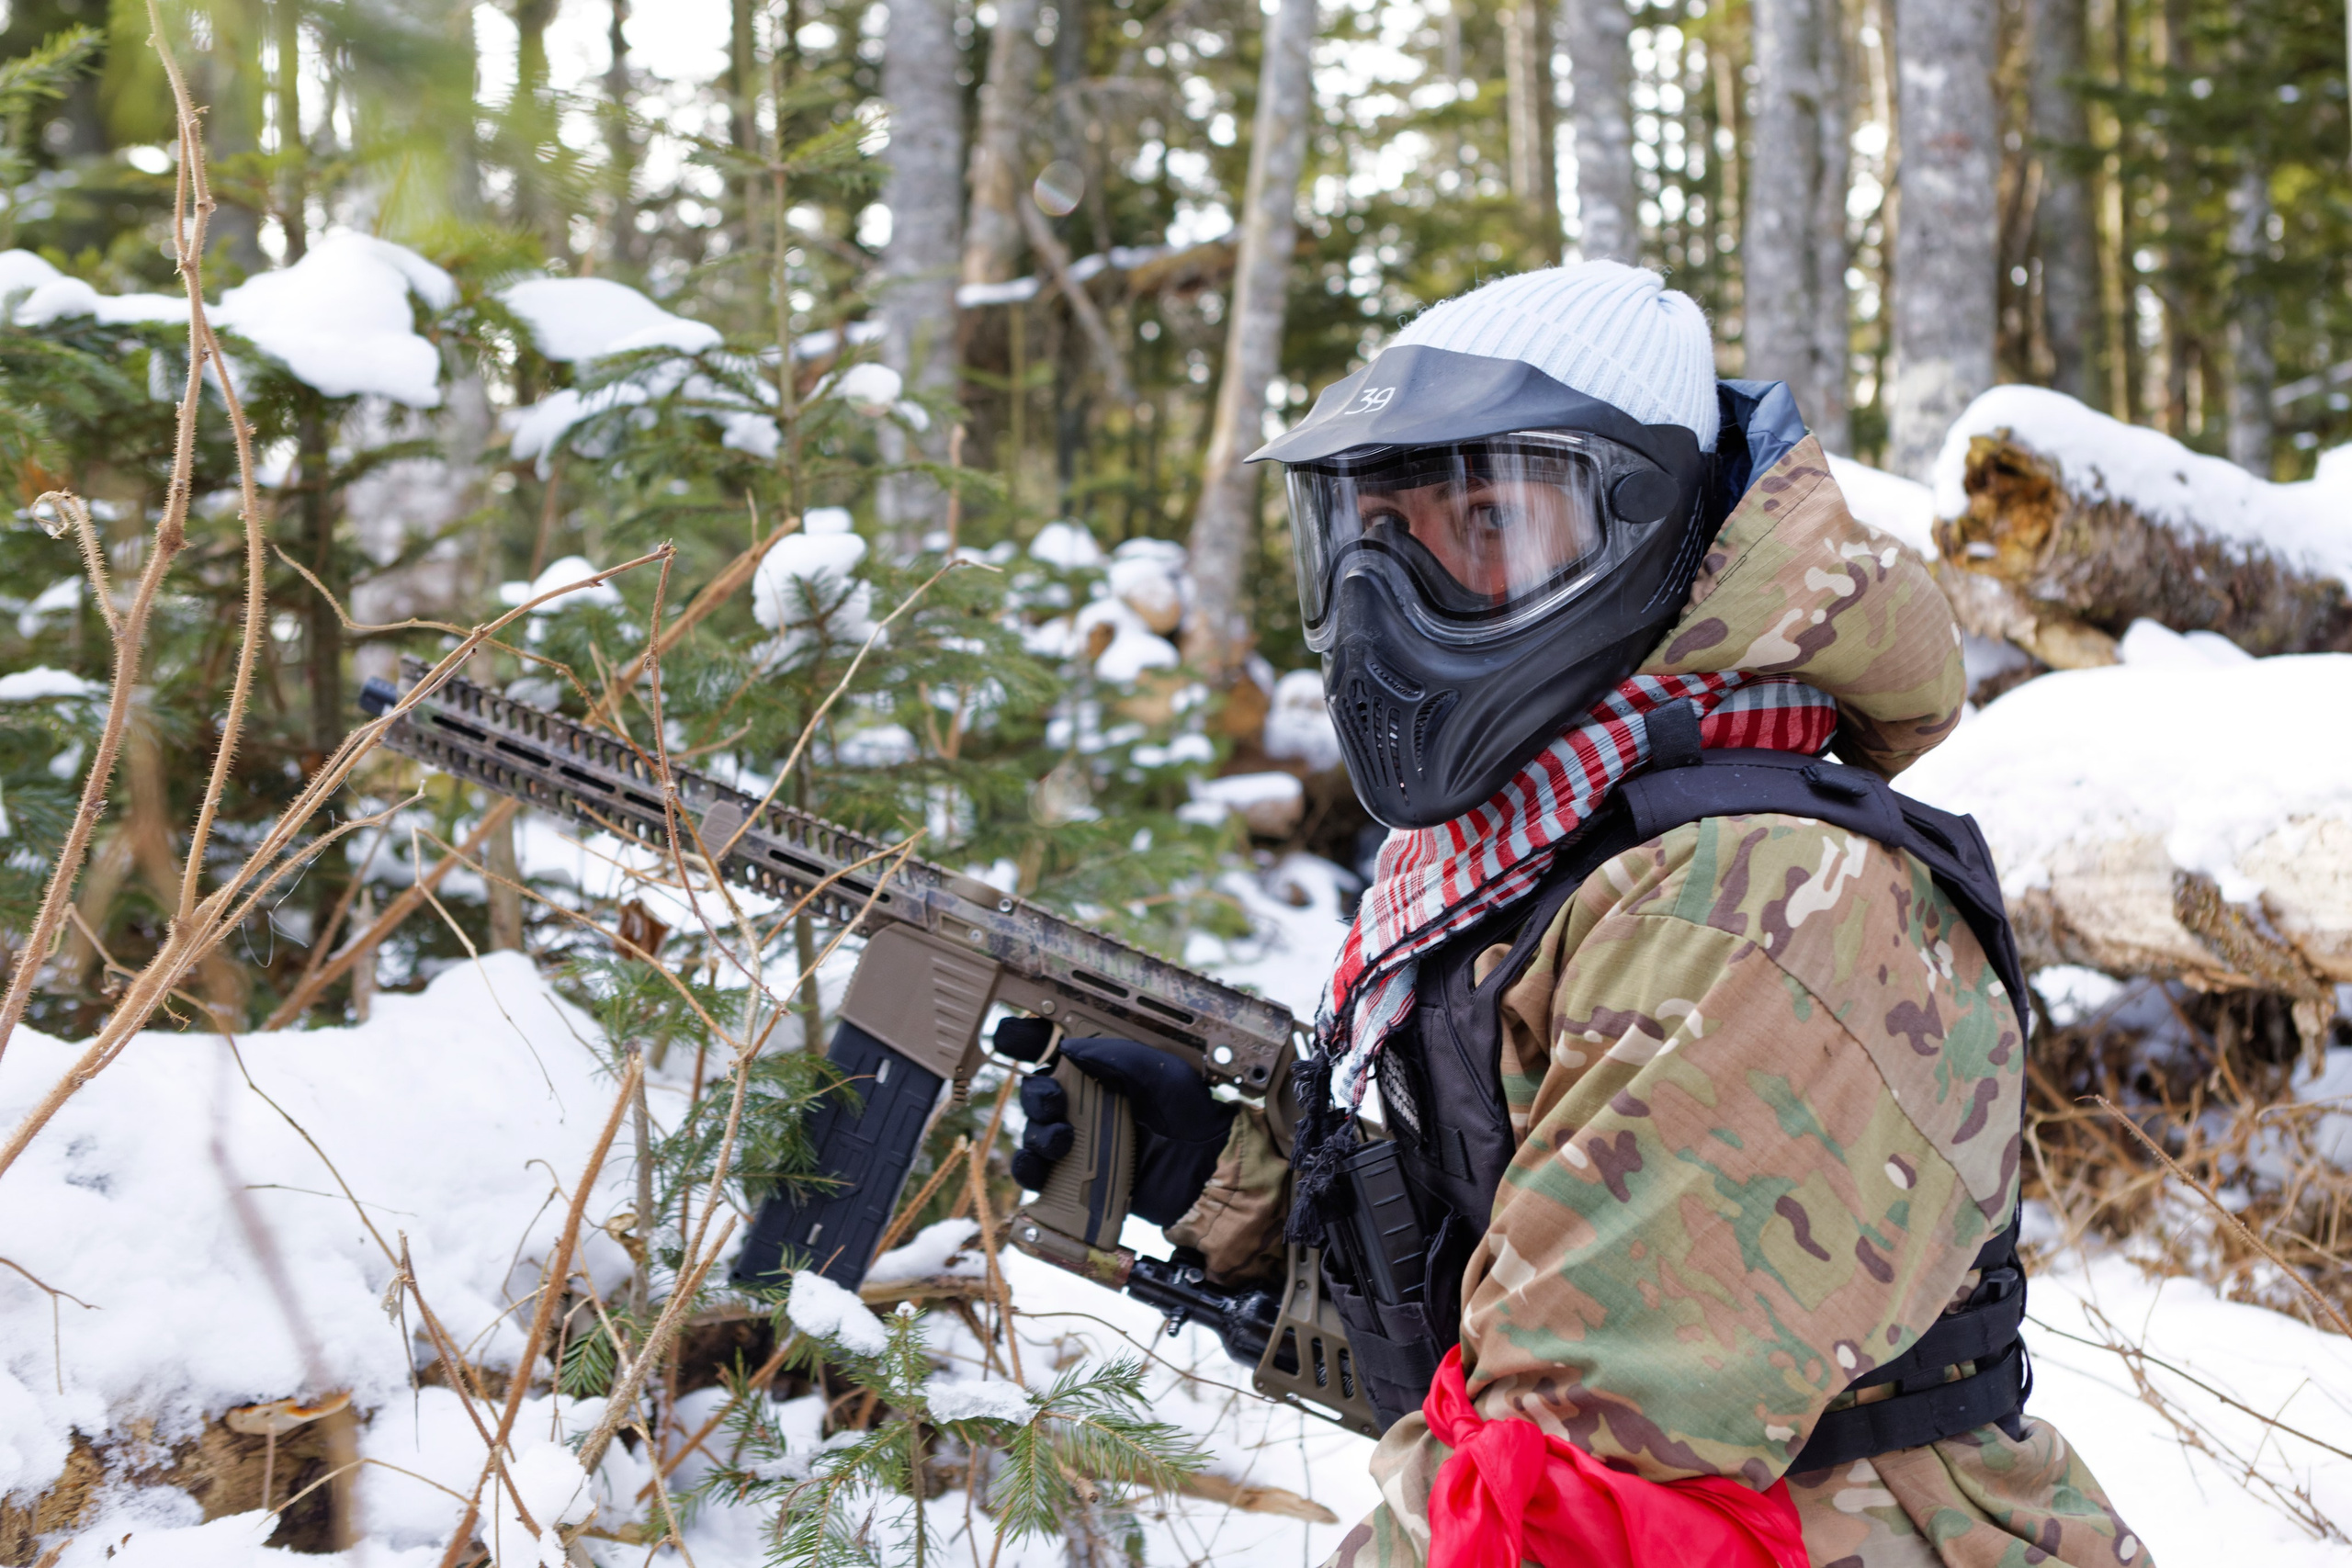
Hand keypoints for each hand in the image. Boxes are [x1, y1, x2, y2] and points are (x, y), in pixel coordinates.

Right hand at [1007, 1035, 1236, 1226]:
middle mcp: (1085, 1099)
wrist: (1206, 1172)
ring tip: (1062, 1142)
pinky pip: (1036, 1170)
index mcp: (1103, 1068)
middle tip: (1055, 1104)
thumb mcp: (1163, 1074)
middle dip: (1036, 1095)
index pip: (1054, 1047)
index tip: (1014, 1038)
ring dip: (1036, 1134)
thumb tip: (1068, 1047)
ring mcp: (1078, 1138)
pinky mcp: (1075, 1174)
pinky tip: (1039, 1169)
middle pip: (1036, 1090)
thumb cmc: (1192, 1115)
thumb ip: (1120, 1056)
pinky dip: (1028, 1169)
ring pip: (1032, 1130)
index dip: (1028, 1039)